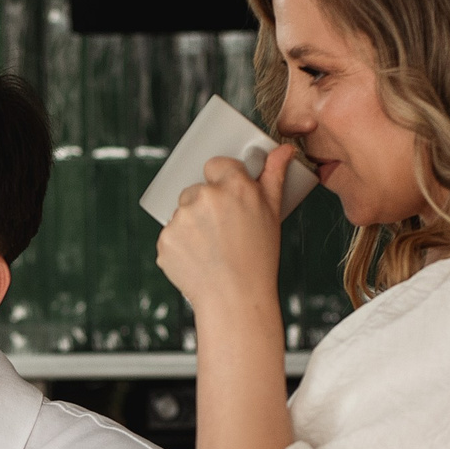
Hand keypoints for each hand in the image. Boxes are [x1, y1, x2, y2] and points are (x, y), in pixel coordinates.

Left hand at [156, 146, 294, 320]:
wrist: (235, 298)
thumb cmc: (258, 257)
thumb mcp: (272, 213)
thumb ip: (274, 176)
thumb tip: (284, 150)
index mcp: (232, 186)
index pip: (216, 165)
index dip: (221, 181)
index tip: (227, 197)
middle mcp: (204, 197)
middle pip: (196, 190)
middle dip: (205, 206)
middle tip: (222, 231)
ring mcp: (181, 219)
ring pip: (182, 214)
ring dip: (191, 226)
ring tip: (211, 249)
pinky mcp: (165, 240)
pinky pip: (170, 236)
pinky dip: (180, 246)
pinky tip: (198, 260)